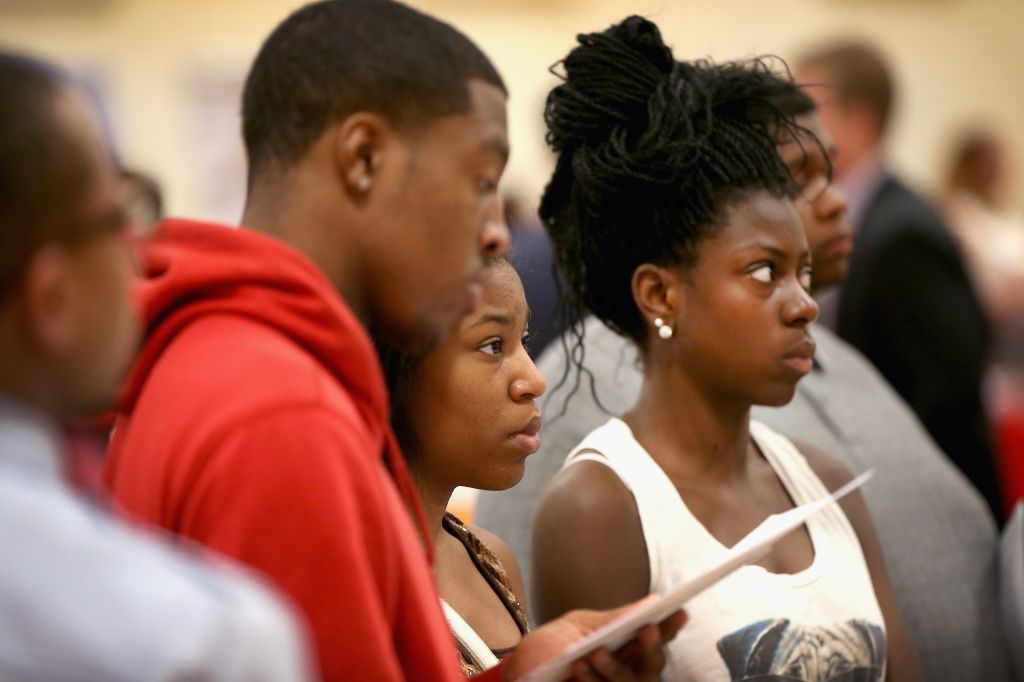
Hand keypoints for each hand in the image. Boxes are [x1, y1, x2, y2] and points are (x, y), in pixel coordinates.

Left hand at [504, 601, 685, 680]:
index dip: (671, 627)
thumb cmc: (551, 648)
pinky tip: (579, 667)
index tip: (679, 611)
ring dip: (615, 669)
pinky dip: (592, 681)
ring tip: (596, 652)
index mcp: (626, 649)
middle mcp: (626, 674)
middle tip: (645, 629)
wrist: (518, 673)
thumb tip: (652, 602)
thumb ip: (612, 619)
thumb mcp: (579, 626)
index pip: (656, 639)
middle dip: (652, 649)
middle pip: (653, 667)